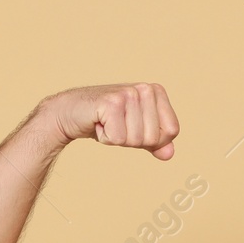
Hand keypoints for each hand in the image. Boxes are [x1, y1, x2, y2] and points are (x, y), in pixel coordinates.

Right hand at [46, 82, 179, 159]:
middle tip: (116, 125)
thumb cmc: (105, 120)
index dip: (152, 139)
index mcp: (156, 91)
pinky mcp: (112, 103)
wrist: (71, 112)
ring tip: (106, 123)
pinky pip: (118, 139)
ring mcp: (129, 94)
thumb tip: (169, 154)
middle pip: (154, 138)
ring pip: (135, 139)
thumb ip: (156, 142)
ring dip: (117, 138)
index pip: (172, 131)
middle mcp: (145, 88)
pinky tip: (97, 123)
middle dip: (132, 140)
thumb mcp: (135, 131)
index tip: (132, 127)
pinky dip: (105, 138)